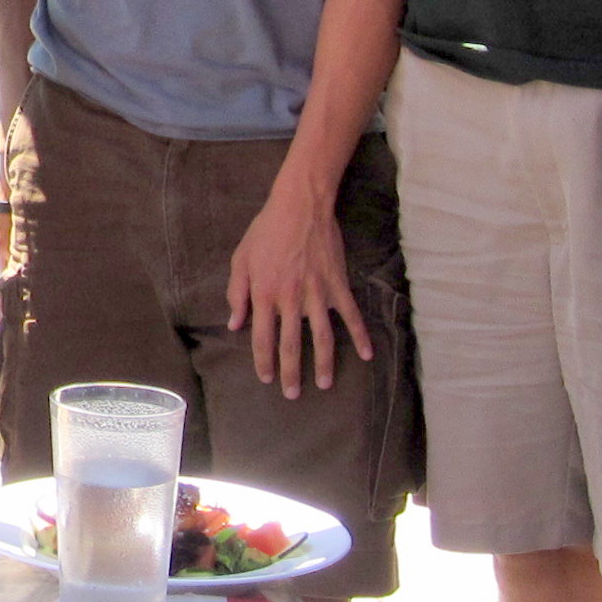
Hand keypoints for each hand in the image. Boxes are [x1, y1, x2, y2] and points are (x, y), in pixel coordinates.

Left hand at [225, 182, 374, 397]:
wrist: (299, 207)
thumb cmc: (265, 232)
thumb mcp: (241, 260)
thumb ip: (236, 293)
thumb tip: (235, 324)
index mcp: (264, 294)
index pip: (262, 337)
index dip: (263, 360)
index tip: (266, 378)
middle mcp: (290, 299)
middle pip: (291, 345)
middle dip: (291, 373)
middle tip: (292, 394)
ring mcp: (316, 293)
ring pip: (322, 337)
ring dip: (324, 363)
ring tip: (324, 384)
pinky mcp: (337, 285)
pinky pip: (351, 315)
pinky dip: (360, 336)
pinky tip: (367, 355)